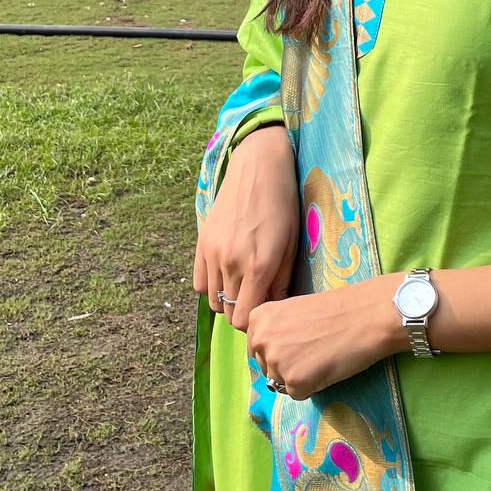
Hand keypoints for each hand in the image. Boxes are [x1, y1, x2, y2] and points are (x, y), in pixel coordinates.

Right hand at [193, 125, 298, 331]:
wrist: (258, 169)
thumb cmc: (283, 205)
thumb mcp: (291, 244)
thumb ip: (281, 282)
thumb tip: (274, 309)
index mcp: (259, 266)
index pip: (245, 318)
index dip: (255, 321)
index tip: (264, 310)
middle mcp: (232, 263)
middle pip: (229, 312)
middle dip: (243, 311)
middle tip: (257, 296)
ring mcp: (213, 253)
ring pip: (213, 301)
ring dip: (227, 299)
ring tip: (243, 283)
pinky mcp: (202, 243)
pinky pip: (199, 283)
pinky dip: (211, 285)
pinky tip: (226, 272)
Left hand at [247, 275, 404, 399]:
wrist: (365, 315)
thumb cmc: (335, 308)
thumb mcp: (293, 311)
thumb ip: (275, 330)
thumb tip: (269, 356)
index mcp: (258, 319)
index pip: (257, 348)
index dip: (280, 348)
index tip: (300, 340)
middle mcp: (261, 340)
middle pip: (267, 367)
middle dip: (287, 364)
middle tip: (313, 348)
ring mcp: (276, 362)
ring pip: (282, 382)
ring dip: (300, 375)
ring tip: (322, 355)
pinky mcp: (294, 383)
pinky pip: (298, 394)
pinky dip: (312, 386)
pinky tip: (327, 367)